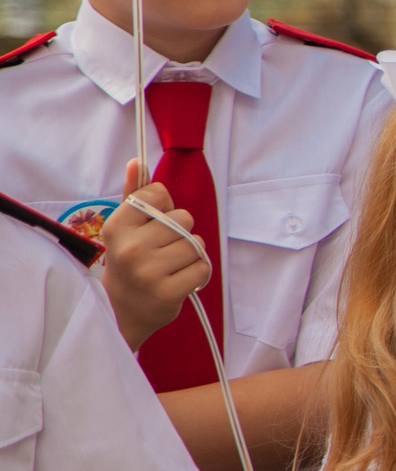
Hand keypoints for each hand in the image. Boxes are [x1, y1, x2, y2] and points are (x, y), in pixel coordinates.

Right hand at [100, 158, 209, 349]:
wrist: (122, 309)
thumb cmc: (129, 260)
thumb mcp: (125, 226)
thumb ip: (134, 194)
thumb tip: (137, 161)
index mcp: (117, 225)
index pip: (159, 194)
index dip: (164, 207)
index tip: (152, 225)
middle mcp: (131, 247)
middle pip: (184, 218)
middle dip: (180, 232)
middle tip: (162, 250)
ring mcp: (149, 271)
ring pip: (196, 243)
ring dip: (191, 254)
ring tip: (170, 265)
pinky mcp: (168, 292)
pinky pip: (202, 267)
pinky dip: (197, 273)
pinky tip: (179, 279)